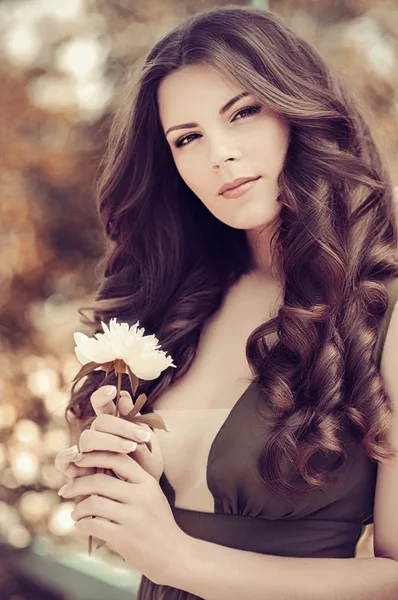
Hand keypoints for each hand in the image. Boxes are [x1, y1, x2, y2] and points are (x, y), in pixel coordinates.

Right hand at [55, 385, 163, 482]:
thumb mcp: (149, 447)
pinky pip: (62, 460)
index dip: (104, 395)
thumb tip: (123, 398)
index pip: (102, 404)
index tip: (114, 390)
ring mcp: (84, 453)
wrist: (141, 502)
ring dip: (109, 442)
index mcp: (112, 426)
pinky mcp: (75, 471)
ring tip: (129, 449)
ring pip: (87, 438)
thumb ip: (137, 425)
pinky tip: (77, 455)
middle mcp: (96, 436)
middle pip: (100, 421)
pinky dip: (66, 456)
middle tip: (143, 438)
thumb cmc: (145, 471)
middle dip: (123, 427)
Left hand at [58, 449, 185, 584]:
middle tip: (66, 490)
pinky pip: (93, 524)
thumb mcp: (151, 495)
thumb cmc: (157, 523)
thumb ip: (131, 482)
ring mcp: (133, 517)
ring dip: (78, 508)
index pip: (117, 458)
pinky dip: (81, 524)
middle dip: (77, 484)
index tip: (78, 461)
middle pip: (100, 480)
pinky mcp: (125, 537)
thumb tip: (97, 469)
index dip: (94, 457)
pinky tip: (81, 526)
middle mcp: (141, 496)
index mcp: (147, 482)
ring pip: (93, 502)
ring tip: (75, 512)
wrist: (173, 554)